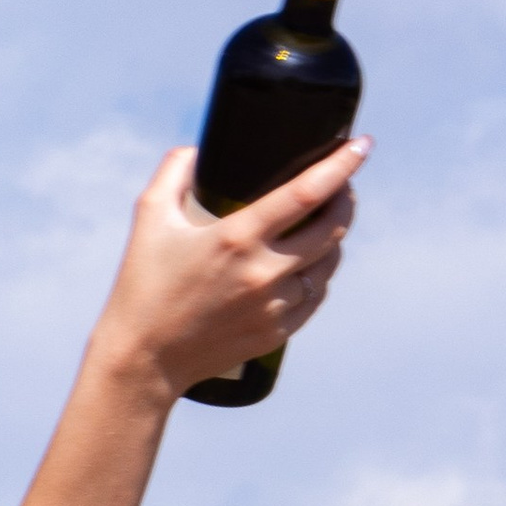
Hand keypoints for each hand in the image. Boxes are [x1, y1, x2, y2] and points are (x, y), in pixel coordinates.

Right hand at [90, 134, 367, 405]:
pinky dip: (319, 279)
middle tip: (343, 188)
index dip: (343, 165)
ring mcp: (273, 306)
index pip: (308, 192)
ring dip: (334, 242)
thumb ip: (174, 171)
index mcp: (238, 237)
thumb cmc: (142, 286)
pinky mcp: (275, 334)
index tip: (362, 145)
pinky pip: (315, 299)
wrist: (143, 360)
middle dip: (346, 201)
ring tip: (325, 229)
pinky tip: (310, 269)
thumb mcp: (149, 217)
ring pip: (328, 266)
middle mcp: (263, 272)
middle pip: (333, 229)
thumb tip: (198, 150)